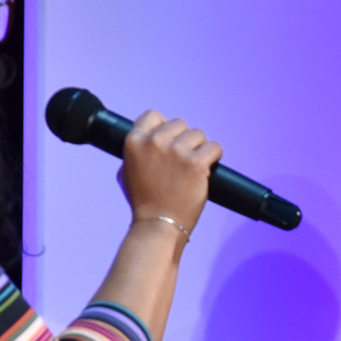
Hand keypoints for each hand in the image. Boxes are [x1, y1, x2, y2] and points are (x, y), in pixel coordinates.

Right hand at [118, 110, 221, 232]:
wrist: (158, 225)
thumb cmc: (143, 201)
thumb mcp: (126, 171)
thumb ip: (136, 151)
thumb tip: (148, 136)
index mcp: (134, 141)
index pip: (153, 115)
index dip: (163, 127)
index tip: (169, 141)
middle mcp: (154, 142)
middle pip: (180, 124)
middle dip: (183, 140)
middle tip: (182, 161)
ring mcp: (176, 151)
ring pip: (198, 135)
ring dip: (199, 149)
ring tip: (193, 168)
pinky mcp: (196, 163)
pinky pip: (214, 147)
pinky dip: (215, 156)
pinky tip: (208, 167)